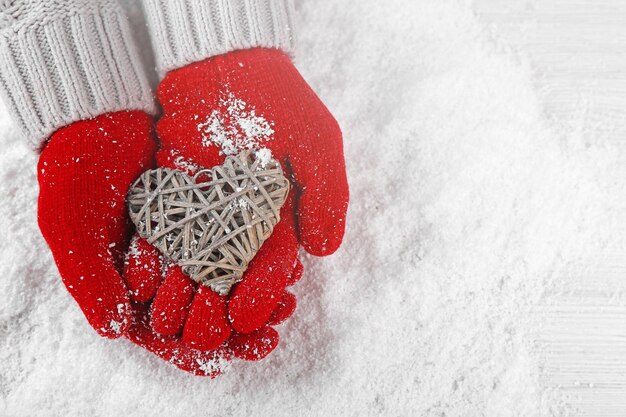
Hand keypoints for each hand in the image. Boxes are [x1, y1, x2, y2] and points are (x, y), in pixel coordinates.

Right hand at [38, 110, 274, 373]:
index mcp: (127, 284)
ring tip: (288, 304)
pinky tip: (289, 266)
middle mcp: (162, 268)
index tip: (228, 356)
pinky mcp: (208, 214)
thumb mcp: (72, 227)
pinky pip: (239, 241)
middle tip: (272, 330)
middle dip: (239, 325)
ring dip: (256, 295)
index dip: (195, 347)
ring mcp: (188, 241)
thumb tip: (116, 330)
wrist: (98, 118)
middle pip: (203, 309)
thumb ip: (90, 279)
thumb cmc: (74, 174)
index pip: (164, 329)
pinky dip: (260, 255)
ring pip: (227, 280)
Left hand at [123, 47, 348, 349]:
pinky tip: (143, 279)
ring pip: (192, 261)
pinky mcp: (171, 193)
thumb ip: (325, 196)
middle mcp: (240, 219)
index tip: (246, 320)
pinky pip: (161, 230)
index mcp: (279, 215)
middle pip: (229, 274)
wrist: (226, 63)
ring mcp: (204, 208)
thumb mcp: (317, 142)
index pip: (272, 265)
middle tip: (204, 334)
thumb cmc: (279, 100)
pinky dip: (153, 255)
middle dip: (217, 306)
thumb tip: (324, 251)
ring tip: (169, 319)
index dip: (261, 294)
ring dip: (183, 292)